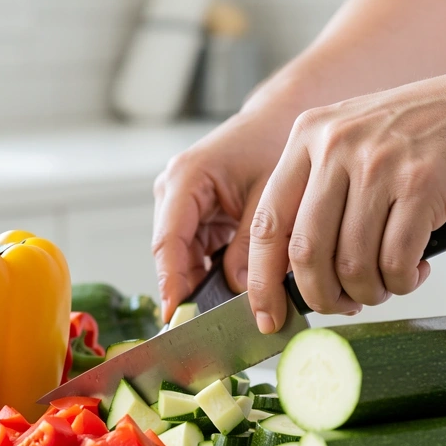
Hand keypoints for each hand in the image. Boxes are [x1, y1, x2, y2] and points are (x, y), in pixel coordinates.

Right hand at [151, 106, 297, 320]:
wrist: (278, 119)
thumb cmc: (273, 141)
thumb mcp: (269, 194)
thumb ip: (253, 243)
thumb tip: (240, 289)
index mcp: (185, 179)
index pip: (167, 242)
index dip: (171, 283)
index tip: (175, 316)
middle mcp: (174, 193)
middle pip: (173, 257)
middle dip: (192, 291)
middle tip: (215, 326)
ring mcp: (182, 206)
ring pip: (186, 261)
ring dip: (206, 286)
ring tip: (234, 311)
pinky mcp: (196, 217)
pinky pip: (200, 255)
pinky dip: (217, 274)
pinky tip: (238, 291)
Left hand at [247, 62, 445, 332]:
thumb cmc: (426, 135)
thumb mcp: (356, 139)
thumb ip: (320, 190)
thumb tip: (291, 273)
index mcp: (309, 136)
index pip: (267, 223)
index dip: (261, 280)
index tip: (266, 315)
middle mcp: (337, 145)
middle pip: (305, 252)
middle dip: (321, 296)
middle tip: (342, 306)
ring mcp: (380, 164)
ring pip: (351, 263)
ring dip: (369, 291)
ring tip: (387, 285)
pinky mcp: (423, 184)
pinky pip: (395, 260)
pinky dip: (402, 281)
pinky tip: (415, 271)